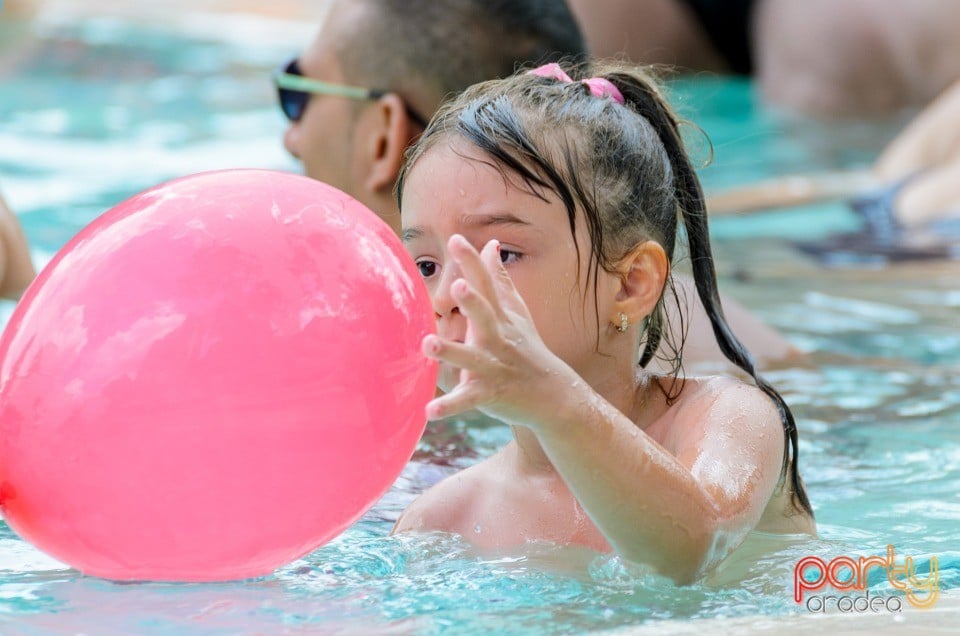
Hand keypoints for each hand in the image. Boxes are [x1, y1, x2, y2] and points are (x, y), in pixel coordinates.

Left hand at [423, 234, 578, 427]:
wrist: (553, 394)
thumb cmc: (528, 347)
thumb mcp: (516, 311)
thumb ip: (499, 278)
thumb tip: (490, 244)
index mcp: (500, 318)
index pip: (486, 285)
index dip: (472, 262)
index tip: (456, 239)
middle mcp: (497, 339)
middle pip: (485, 317)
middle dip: (473, 301)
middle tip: (458, 285)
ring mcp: (493, 367)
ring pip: (470, 358)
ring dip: (450, 352)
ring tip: (428, 344)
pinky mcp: (488, 394)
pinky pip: (467, 400)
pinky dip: (450, 406)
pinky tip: (429, 411)